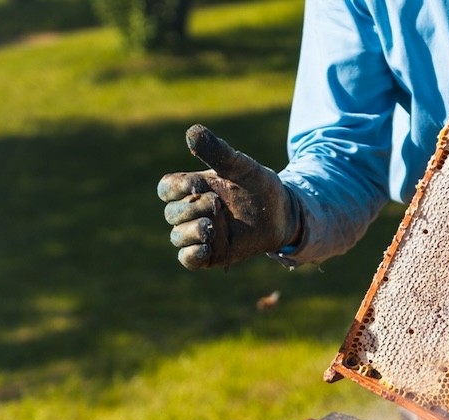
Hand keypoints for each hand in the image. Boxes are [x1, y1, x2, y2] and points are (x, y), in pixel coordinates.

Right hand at [157, 125, 300, 269]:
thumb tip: (192, 131)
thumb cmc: (260, 186)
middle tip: (218, 204)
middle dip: (192, 209)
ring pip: (177, 236)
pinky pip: (188, 259)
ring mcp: (201, 234)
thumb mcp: (241, 166)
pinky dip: (192, 253)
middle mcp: (193, 212)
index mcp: (193, 188)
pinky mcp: (211, 255)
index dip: (175, 188)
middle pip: (171, 213)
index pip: (166, 189)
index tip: (198, 184)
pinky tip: (207, 245)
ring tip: (212, 225)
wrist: (282, 214)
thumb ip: (217, 151)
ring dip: (192, 231)